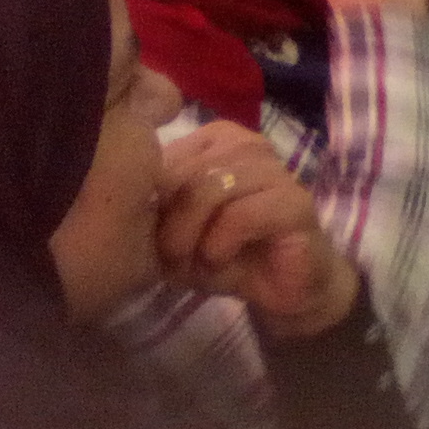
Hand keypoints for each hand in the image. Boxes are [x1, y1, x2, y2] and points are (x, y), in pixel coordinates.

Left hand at [156, 122, 358, 338]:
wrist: (284, 289)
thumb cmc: (226, 255)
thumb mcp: (178, 231)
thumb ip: (157, 208)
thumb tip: (133, 199)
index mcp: (218, 140)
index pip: (165, 156)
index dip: (153, 203)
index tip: (154, 238)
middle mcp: (248, 145)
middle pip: (184, 173)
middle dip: (171, 224)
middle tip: (173, 259)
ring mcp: (276, 170)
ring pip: (210, 189)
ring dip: (193, 236)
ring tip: (197, 263)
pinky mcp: (296, 202)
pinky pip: (240, 215)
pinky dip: (220, 244)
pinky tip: (221, 260)